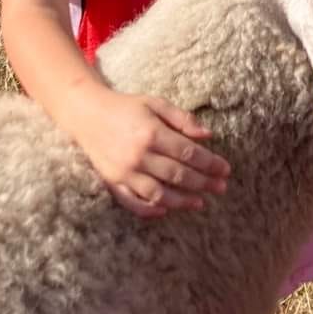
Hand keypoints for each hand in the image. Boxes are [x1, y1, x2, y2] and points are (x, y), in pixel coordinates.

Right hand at [69, 89, 229, 217]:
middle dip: (203, 182)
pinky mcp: (112, 182)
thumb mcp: (155, 103)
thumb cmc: (125, 107)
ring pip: (158, 193)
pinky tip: (166, 210)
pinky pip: (132, 202)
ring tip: (200, 202)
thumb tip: (208, 135)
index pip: (188, 153)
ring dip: (182, 201)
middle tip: (221, 188)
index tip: (225, 169)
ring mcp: (124, 172)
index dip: (210, 163)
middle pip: (178, 175)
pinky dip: (149, 209)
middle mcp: (138, 155)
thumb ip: (182, 119)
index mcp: (151, 133)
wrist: (87, 114)